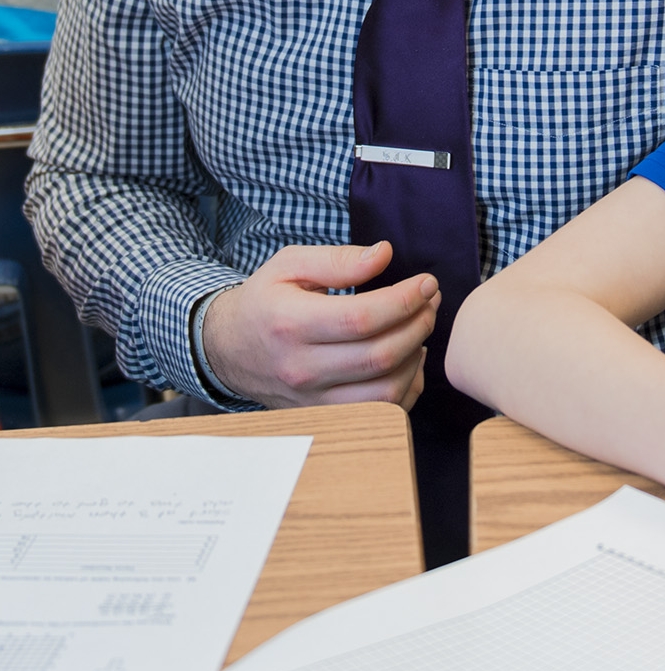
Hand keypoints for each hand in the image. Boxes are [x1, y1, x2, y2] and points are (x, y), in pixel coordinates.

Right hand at [200, 241, 440, 410]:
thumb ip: (337, 259)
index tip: (427, 283)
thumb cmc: (265, 301)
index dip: (405, 300)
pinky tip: (408, 357)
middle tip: (430, 300)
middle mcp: (301, 368)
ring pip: (385, 391)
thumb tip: (384, 254)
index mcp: (291, 324)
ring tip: (420, 326)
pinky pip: (380, 414)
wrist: (228, 349)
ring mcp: (312, 399)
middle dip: (419, 324)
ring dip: (416, 356)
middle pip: (380, 355)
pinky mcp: (324, 416)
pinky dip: (407, 387)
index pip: (362, 318)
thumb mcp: (289, 265)